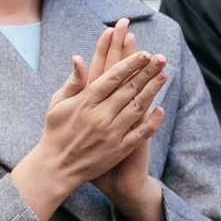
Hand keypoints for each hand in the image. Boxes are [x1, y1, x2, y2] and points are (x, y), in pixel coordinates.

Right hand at [10, 21, 165, 220]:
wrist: (55, 168)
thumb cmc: (55, 132)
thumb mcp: (57, 104)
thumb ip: (73, 82)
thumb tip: (79, 57)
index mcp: (85, 102)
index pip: (112, 77)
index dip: (130, 64)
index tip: (144, 53)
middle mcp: (100, 116)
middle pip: (129, 89)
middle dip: (147, 72)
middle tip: (161, 58)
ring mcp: (111, 133)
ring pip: (137, 107)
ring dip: (152, 91)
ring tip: (164, 75)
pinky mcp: (118, 150)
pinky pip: (140, 134)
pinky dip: (152, 122)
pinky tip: (160, 109)